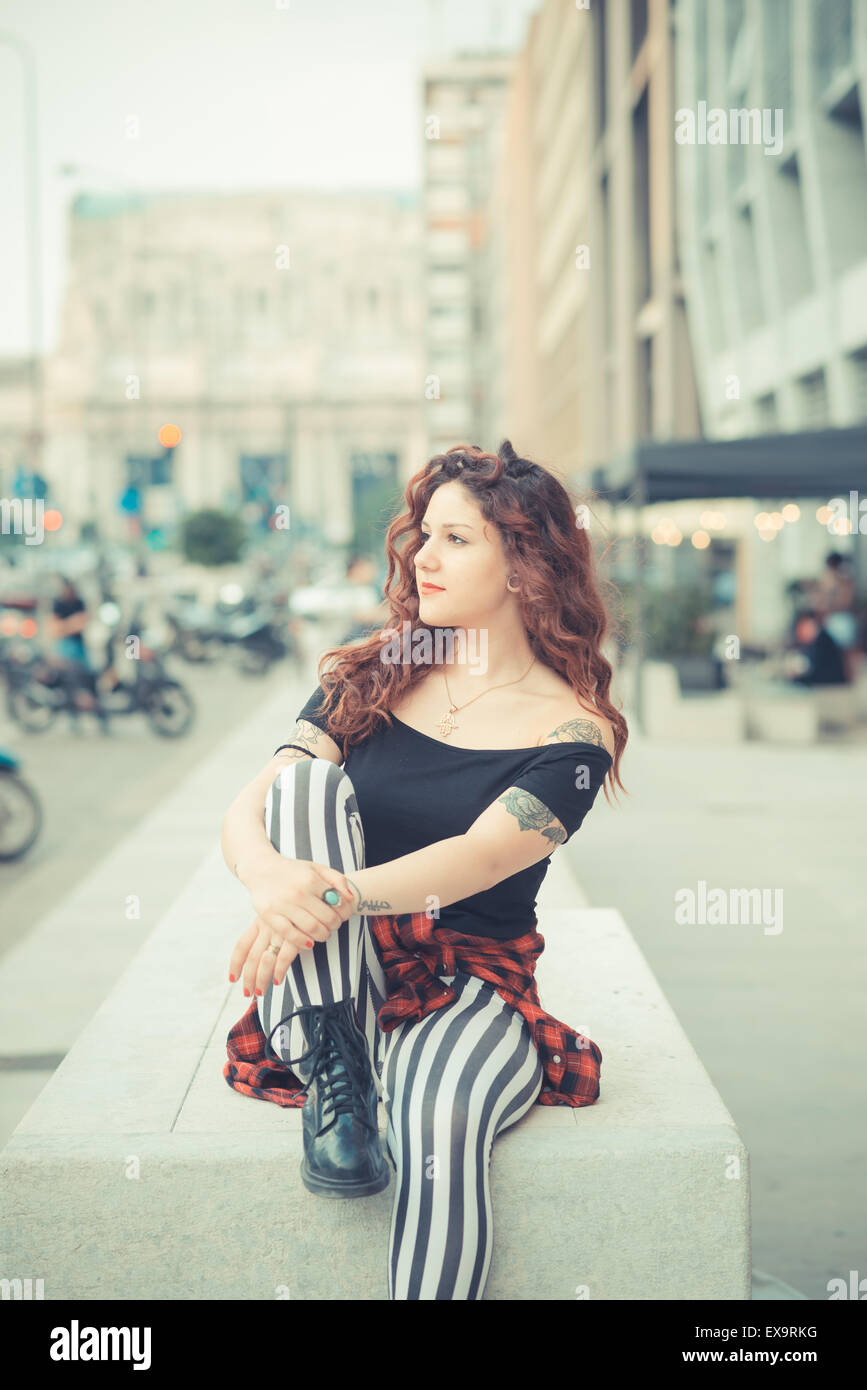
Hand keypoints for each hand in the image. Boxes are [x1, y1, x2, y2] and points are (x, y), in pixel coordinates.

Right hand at [231, 858, 355, 993]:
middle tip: (333, 926)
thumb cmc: (293, 871)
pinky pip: (290, 934)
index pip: (337, 903)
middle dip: (335, 925)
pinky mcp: (270, 915)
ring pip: (311, 928)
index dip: (345, 913)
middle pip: (326, 918)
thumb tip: (350, 898)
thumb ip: (337, 879)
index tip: (343, 916)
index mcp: (311, 879)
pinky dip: (303, 942)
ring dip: (322, 935)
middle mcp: (298, 892)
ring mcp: (283, 905)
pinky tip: (309, 942)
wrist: (261, 869)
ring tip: (323, 934)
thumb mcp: (316, 868)